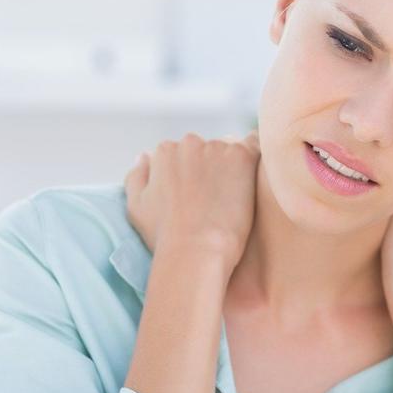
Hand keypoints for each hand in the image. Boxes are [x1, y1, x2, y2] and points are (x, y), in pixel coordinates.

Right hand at [123, 129, 259, 269]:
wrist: (196, 250)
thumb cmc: (165, 236)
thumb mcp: (136, 207)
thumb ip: (137, 176)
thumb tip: (144, 155)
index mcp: (164, 152)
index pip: (184, 153)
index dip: (194, 175)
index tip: (201, 196)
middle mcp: (189, 142)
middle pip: (208, 148)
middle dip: (214, 167)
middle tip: (220, 198)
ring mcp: (216, 147)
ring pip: (231, 149)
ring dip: (234, 165)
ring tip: (236, 197)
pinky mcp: (241, 155)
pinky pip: (255, 145)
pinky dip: (256, 157)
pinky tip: (256, 178)